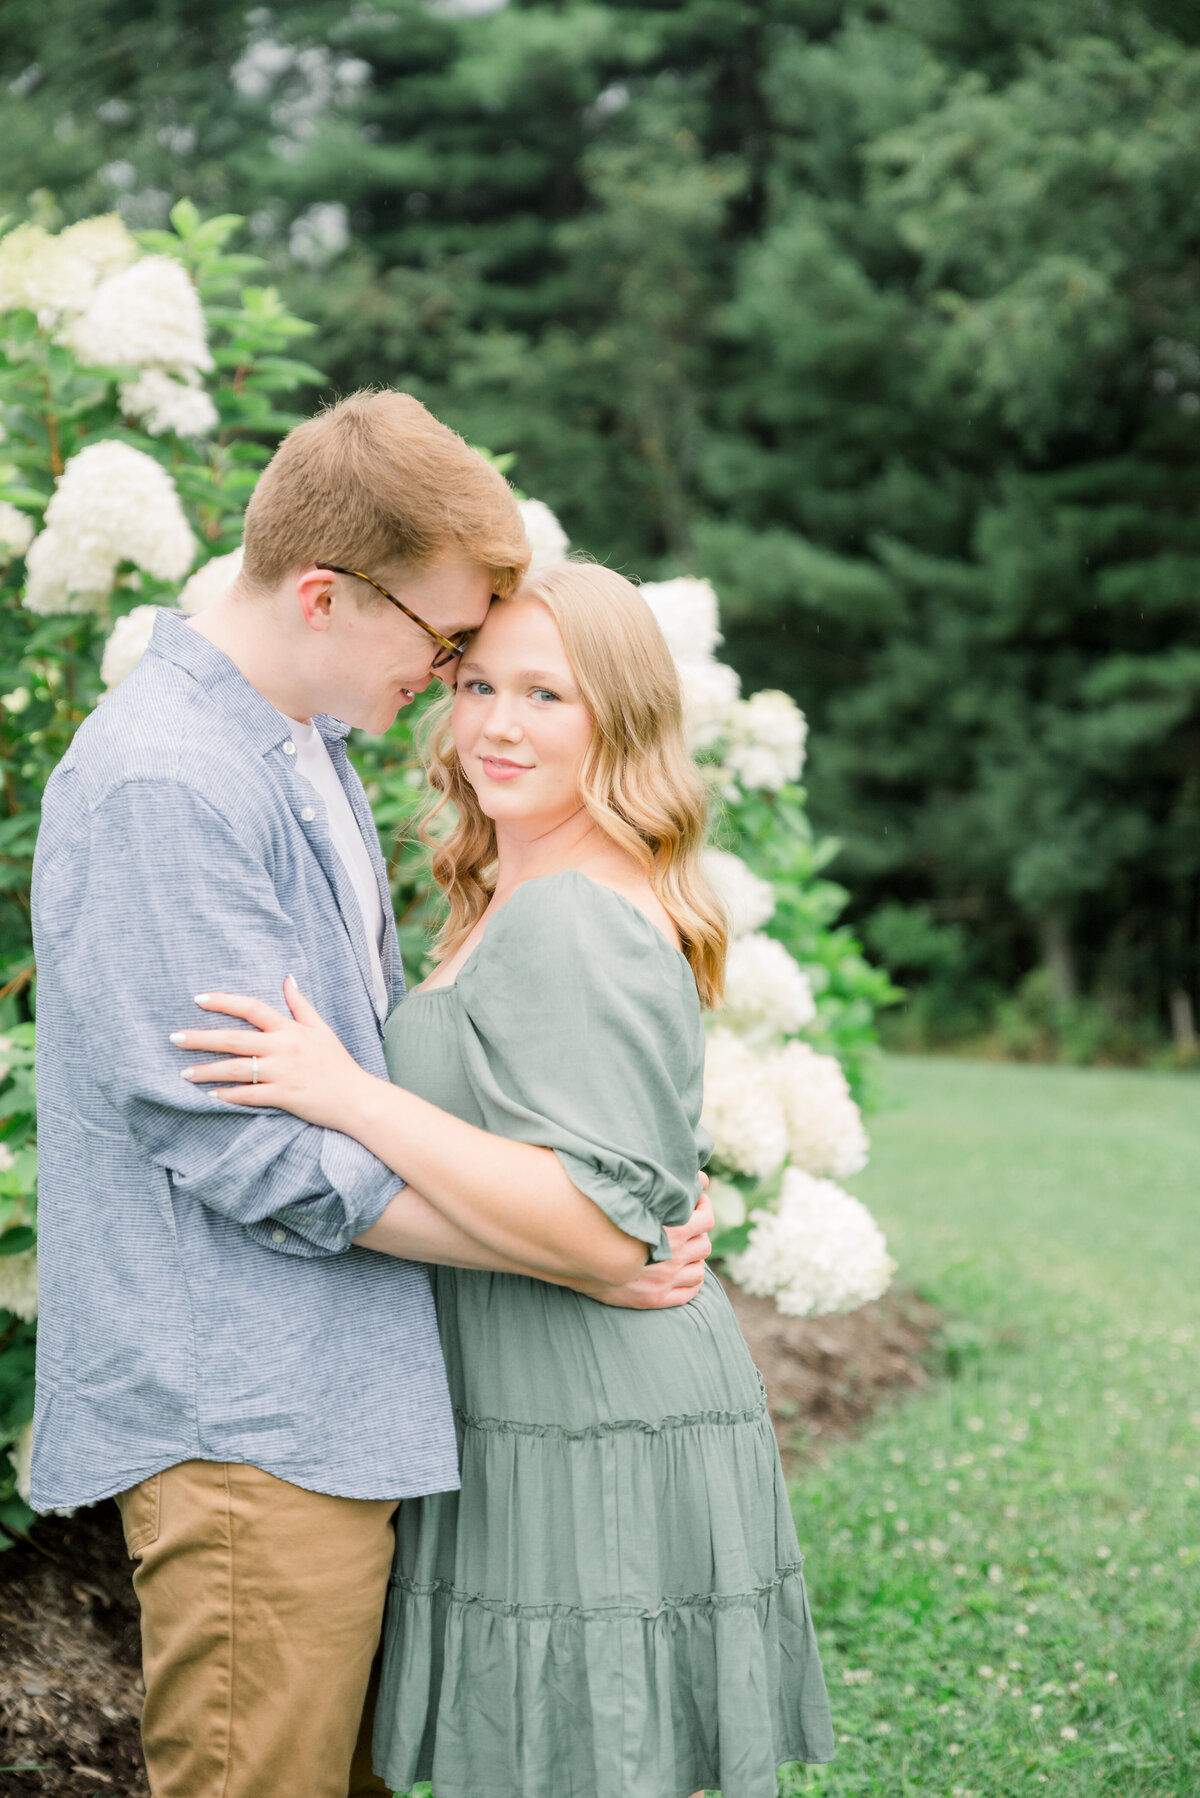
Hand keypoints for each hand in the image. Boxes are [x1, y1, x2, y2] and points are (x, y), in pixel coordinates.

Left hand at [171, 977, 372, 1129]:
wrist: (357, 1099)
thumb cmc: (337, 1064)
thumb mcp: (321, 1029)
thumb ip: (301, 1005)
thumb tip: (287, 978)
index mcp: (290, 1029)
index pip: (252, 1007)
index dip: (224, 1001)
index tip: (198, 999)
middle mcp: (284, 1048)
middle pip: (234, 1039)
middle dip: (202, 1038)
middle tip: (174, 1037)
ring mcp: (283, 1073)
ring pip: (236, 1069)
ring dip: (207, 1070)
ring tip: (184, 1072)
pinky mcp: (284, 1096)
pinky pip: (250, 1095)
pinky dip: (229, 1096)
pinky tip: (211, 1096)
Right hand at [590, 1186, 712, 1309]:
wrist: (578, 1256)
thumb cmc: (605, 1220)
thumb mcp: (637, 1199)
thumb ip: (669, 1188)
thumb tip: (703, 1177)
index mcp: (670, 1231)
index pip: (706, 1220)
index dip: (703, 1209)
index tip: (695, 1204)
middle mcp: (671, 1258)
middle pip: (705, 1245)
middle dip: (699, 1234)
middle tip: (687, 1228)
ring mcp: (664, 1281)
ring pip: (700, 1271)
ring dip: (695, 1260)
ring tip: (684, 1251)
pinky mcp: (656, 1299)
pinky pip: (690, 1293)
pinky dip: (690, 1283)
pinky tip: (680, 1274)